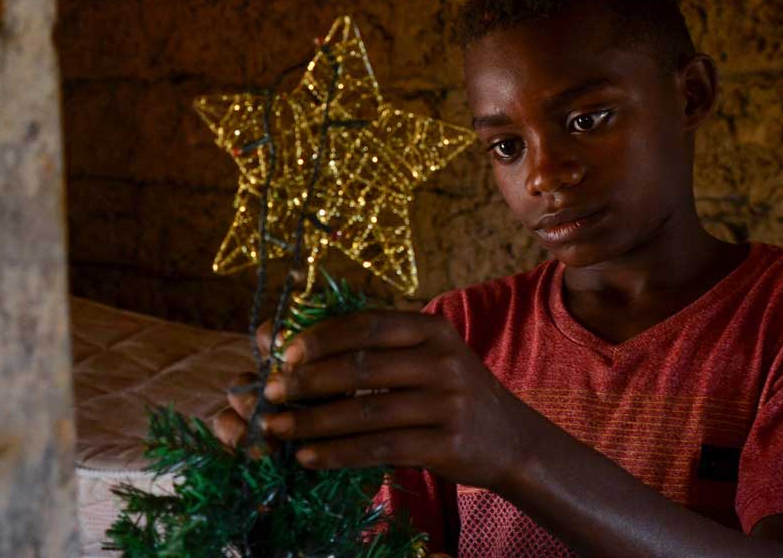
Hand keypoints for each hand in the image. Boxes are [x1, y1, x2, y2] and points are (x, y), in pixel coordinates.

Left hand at [217, 311, 536, 491]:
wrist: (511, 439)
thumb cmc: (454, 393)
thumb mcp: (429, 357)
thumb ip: (381, 349)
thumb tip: (301, 344)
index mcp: (434, 329)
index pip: (368, 325)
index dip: (321, 337)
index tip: (283, 353)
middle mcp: (443, 361)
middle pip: (362, 367)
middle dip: (308, 381)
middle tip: (271, 393)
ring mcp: (448, 404)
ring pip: (365, 412)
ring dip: (313, 422)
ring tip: (276, 428)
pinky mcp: (446, 444)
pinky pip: (379, 448)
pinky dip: (337, 454)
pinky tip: (307, 457)